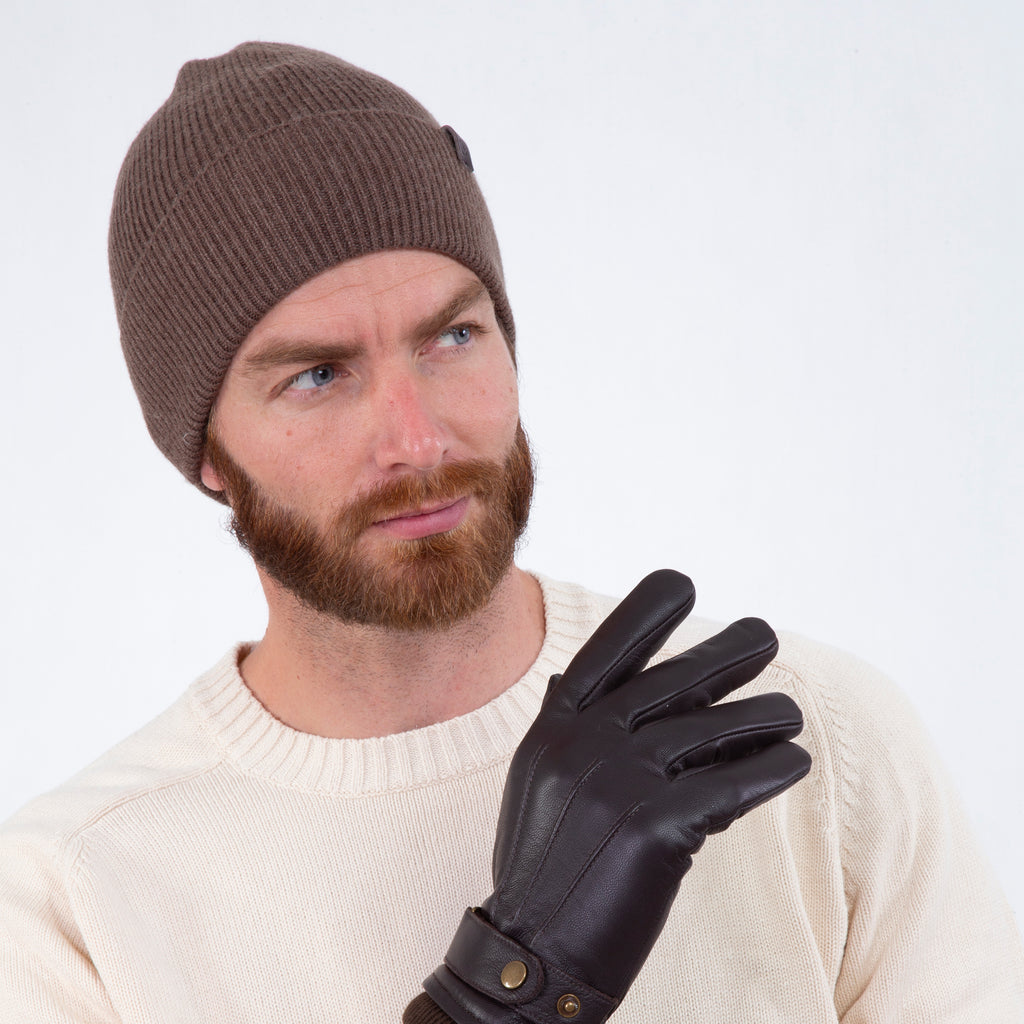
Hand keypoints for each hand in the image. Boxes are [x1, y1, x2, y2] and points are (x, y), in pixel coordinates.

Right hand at [424, 569, 811, 1023]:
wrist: (530, 955)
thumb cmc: (547, 869)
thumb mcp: (543, 784)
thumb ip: (572, 732)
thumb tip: (594, 686)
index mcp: (552, 729)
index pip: (604, 653)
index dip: (644, 613)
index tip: (682, 583)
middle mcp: (581, 743)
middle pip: (669, 683)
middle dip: (724, 655)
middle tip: (763, 634)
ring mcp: (616, 780)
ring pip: (708, 731)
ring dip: (759, 719)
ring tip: (789, 715)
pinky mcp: (653, 827)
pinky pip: (728, 786)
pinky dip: (767, 771)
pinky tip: (793, 760)